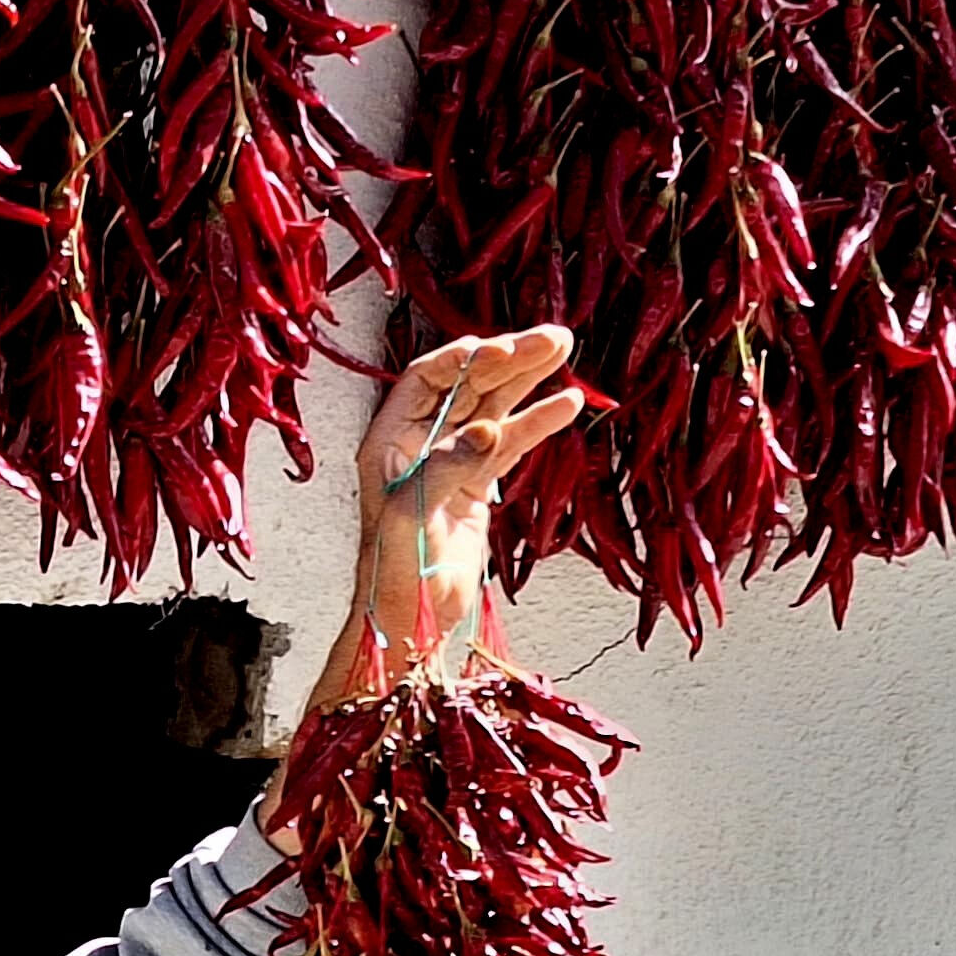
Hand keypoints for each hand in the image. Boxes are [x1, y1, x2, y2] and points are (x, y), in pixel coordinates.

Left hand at [324, 325, 580, 701]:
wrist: (411, 619)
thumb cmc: (395, 571)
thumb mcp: (414, 513)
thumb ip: (449, 466)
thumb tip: (489, 428)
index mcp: (389, 441)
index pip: (426, 380)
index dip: (463, 358)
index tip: (502, 346)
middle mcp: (418, 444)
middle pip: (467, 386)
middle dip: (509, 359)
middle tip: (555, 337)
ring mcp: (450, 463)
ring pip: (493, 408)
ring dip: (528, 380)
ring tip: (565, 351)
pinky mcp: (476, 487)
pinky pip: (510, 444)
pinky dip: (537, 422)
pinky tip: (567, 403)